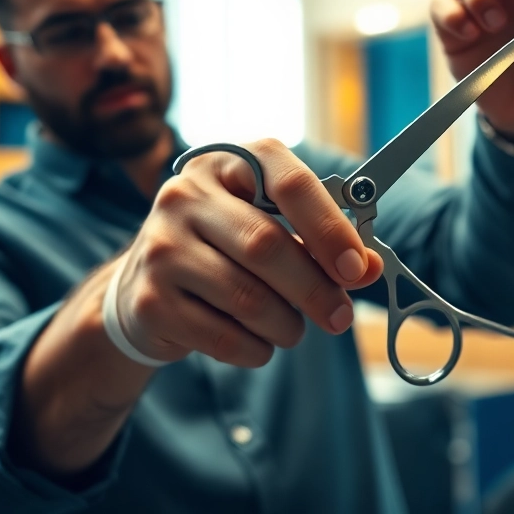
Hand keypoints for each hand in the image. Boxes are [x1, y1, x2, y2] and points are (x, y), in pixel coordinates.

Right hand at [109, 139, 384, 366]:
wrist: (142, 287)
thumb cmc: (222, 249)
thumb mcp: (270, 228)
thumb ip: (321, 244)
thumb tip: (371, 267)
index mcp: (225, 164)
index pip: (289, 183)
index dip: (329, 227)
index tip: (357, 268)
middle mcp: (185, 196)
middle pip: (267, 246)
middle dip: (316, 289)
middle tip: (340, 317)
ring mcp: (160, 247)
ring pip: (248, 297)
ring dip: (286, 325)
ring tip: (291, 329)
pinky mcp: (150, 300)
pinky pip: (223, 336)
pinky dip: (255, 349)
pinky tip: (258, 343)